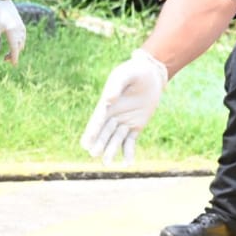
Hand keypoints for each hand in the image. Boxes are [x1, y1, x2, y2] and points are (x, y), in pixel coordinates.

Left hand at [0, 0, 25, 64]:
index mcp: (11, 31)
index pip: (14, 48)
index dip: (14, 57)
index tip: (14, 65)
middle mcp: (18, 28)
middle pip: (18, 46)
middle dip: (14, 54)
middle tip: (5, 60)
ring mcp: (21, 25)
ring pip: (22, 41)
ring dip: (17, 48)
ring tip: (8, 53)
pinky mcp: (20, 22)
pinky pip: (23, 35)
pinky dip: (19, 42)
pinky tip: (15, 43)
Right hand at [80, 48, 168, 164]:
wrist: (150, 74)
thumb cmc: (134, 72)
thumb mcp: (125, 74)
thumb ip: (116, 85)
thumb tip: (108, 99)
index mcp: (106, 104)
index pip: (97, 120)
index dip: (92, 131)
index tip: (85, 143)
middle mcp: (112, 116)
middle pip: (104, 132)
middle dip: (99, 143)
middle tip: (94, 154)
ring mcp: (124, 122)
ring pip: (115, 140)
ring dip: (110, 151)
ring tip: (107, 163)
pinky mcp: (136, 126)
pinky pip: (130, 142)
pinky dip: (128, 153)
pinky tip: (128, 164)